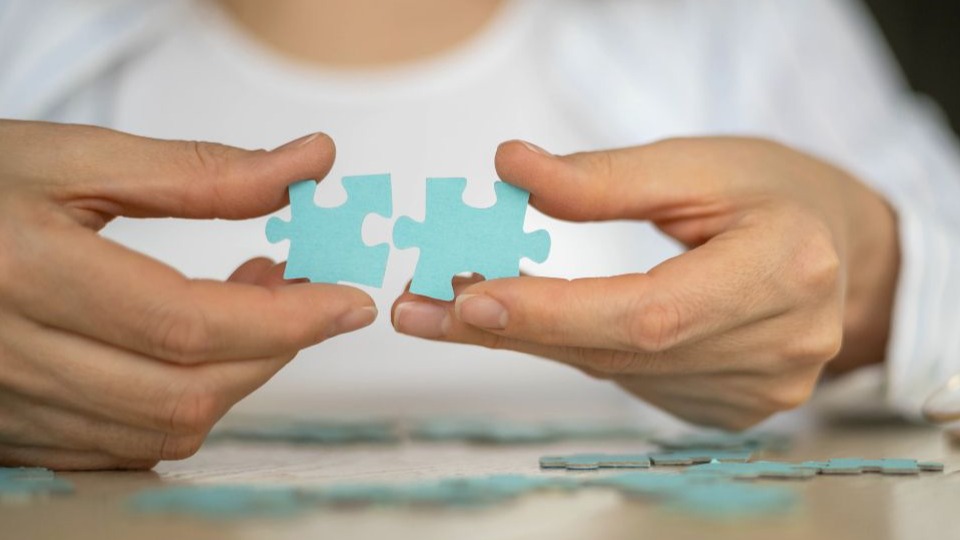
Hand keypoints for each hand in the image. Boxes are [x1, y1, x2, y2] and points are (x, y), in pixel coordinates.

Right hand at [0, 120, 375, 468]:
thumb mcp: (76, 158)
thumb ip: (200, 173)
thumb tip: (310, 165)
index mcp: (26, 273)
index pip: (188, 323)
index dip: (287, 320)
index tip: (349, 302)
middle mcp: (13, 355)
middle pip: (185, 391)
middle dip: (272, 350)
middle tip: (305, 295)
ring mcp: (12, 406)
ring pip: (162, 428)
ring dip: (236, 376)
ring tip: (254, 309)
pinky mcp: (15, 432)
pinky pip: (126, 448)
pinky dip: (184, 406)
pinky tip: (195, 353)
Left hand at [392, 138, 898, 428]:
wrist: (842, 250)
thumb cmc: (774, 193)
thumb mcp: (698, 163)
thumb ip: (603, 177)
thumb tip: (510, 168)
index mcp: (786, 273)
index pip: (650, 314)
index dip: (555, 312)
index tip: (468, 296)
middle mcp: (781, 349)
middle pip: (619, 353)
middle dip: (513, 328)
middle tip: (421, 307)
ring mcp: (760, 392)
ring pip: (614, 373)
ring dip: (529, 339)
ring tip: (454, 305)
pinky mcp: (734, 409)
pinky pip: (631, 383)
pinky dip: (573, 350)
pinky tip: (527, 323)